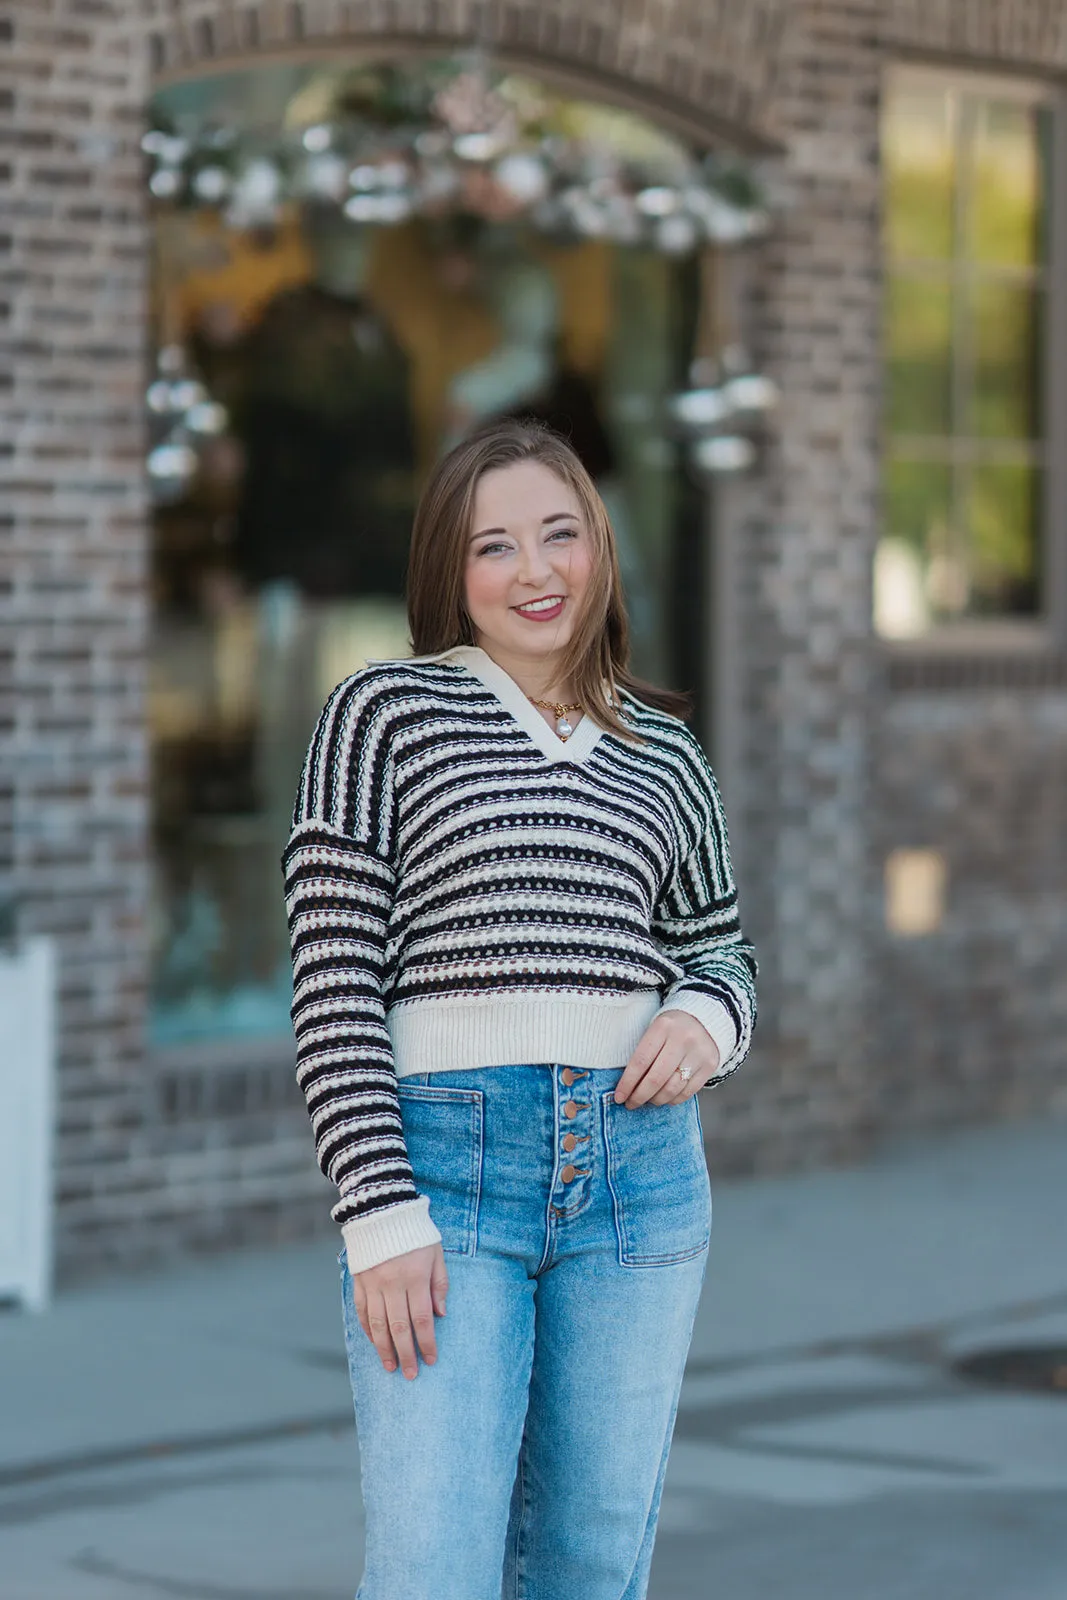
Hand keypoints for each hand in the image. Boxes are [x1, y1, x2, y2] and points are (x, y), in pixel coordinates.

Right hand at [351, 1242, 448, 1379]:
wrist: (383, 1209)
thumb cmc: (415, 1232)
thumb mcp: (436, 1252)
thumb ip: (439, 1284)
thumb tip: (440, 1314)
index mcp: (415, 1277)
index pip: (421, 1319)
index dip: (426, 1342)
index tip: (431, 1360)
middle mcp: (392, 1284)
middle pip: (399, 1327)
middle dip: (406, 1353)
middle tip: (410, 1374)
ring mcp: (373, 1283)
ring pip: (378, 1324)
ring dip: (384, 1349)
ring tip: (390, 1366)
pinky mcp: (359, 1280)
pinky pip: (362, 1311)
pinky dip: (368, 1329)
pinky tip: (375, 1342)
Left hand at [613, 1010, 720, 1107]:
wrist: (705, 1019)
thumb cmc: (671, 1028)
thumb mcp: (655, 1029)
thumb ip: (643, 1053)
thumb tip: (627, 1086)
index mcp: (663, 1027)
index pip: (641, 1061)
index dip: (628, 1083)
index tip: (619, 1097)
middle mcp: (683, 1039)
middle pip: (656, 1078)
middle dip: (639, 1096)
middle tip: (630, 1104)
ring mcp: (698, 1053)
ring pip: (672, 1088)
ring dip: (656, 1100)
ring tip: (647, 1100)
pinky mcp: (710, 1065)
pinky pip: (688, 1092)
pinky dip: (673, 1099)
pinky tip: (664, 1098)